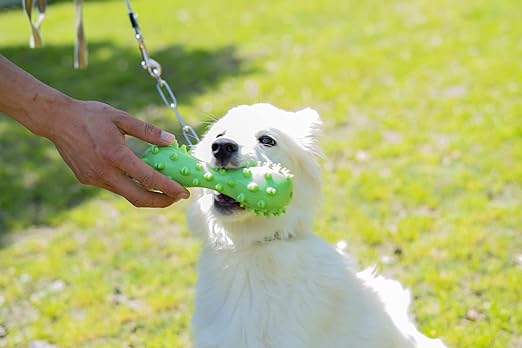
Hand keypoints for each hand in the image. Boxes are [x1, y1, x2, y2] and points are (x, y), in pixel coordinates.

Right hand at [47, 99, 189, 207]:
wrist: (56, 120)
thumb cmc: (91, 115)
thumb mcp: (121, 117)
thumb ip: (148, 131)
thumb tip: (171, 140)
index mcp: (116, 156)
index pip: (148, 179)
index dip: (169, 188)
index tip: (184, 192)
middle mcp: (105, 173)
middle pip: (139, 198)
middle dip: (162, 201)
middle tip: (178, 197)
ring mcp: (95, 179)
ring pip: (127, 194)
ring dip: (147, 194)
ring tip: (164, 187)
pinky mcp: (88, 180)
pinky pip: (115, 187)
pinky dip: (130, 186)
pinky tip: (139, 177)